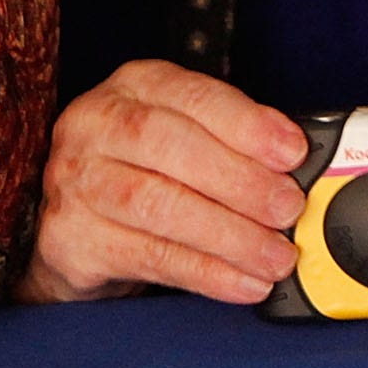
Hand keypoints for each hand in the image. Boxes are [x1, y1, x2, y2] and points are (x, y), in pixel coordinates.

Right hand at [15, 59, 309, 305]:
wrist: (78, 227)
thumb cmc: (146, 171)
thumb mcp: (185, 135)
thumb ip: (233, 141)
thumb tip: (299, 167)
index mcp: (135, 86)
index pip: (193, 96)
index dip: (247, 124)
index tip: (292, 152)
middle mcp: (95, 125)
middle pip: (170, 147)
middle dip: (240, 181)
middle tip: (288, 209)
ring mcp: (73, 182)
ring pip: (158, 206)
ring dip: (228, 235)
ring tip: (274, 255)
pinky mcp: (68, 239)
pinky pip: (147, 257)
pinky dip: (204, 272)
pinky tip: (241, 281)